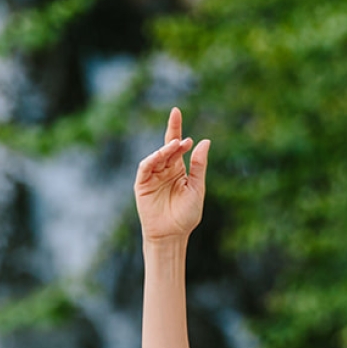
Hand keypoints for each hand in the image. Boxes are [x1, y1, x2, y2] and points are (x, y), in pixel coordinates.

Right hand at [133, 107, 210, 244]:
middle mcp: (164, 170)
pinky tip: (161, 155)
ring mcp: (152, 177)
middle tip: (177, 121)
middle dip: (171, 133)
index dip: (175, 128)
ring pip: (157, 156)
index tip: (177, 112)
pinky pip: (145, 168)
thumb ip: (199, 165)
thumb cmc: (186, 215)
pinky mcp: (142, 185)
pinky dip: (152, 159)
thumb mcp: (197, 187)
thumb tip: (204, 141)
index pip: (176, 145)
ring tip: (176, 144)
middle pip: (166, 146)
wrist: (172, 235)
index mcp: (178, 169)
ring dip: (165, 149)